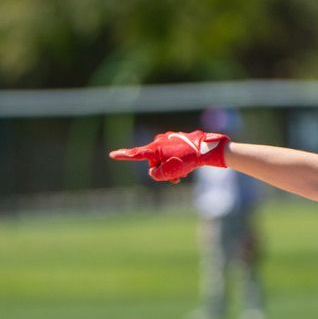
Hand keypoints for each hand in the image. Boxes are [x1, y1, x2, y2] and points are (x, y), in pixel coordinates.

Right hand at [109, 130, 229, 181]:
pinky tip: (186, 168)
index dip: (123, 156)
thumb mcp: (168, 173)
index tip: (112, 154)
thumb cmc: (186, 160)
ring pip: (164, 159)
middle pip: (154, 162)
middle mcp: (158, 142)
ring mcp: (167, 140)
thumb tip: (155, 171)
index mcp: (154, 149)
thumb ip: (156, 174)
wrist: (205, 150)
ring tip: (183, 174)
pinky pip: (172, 154)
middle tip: (176, 178)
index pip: (135, 154)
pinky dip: (176, 162)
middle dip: (163, 171)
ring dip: (171, 168)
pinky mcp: (176, 140)